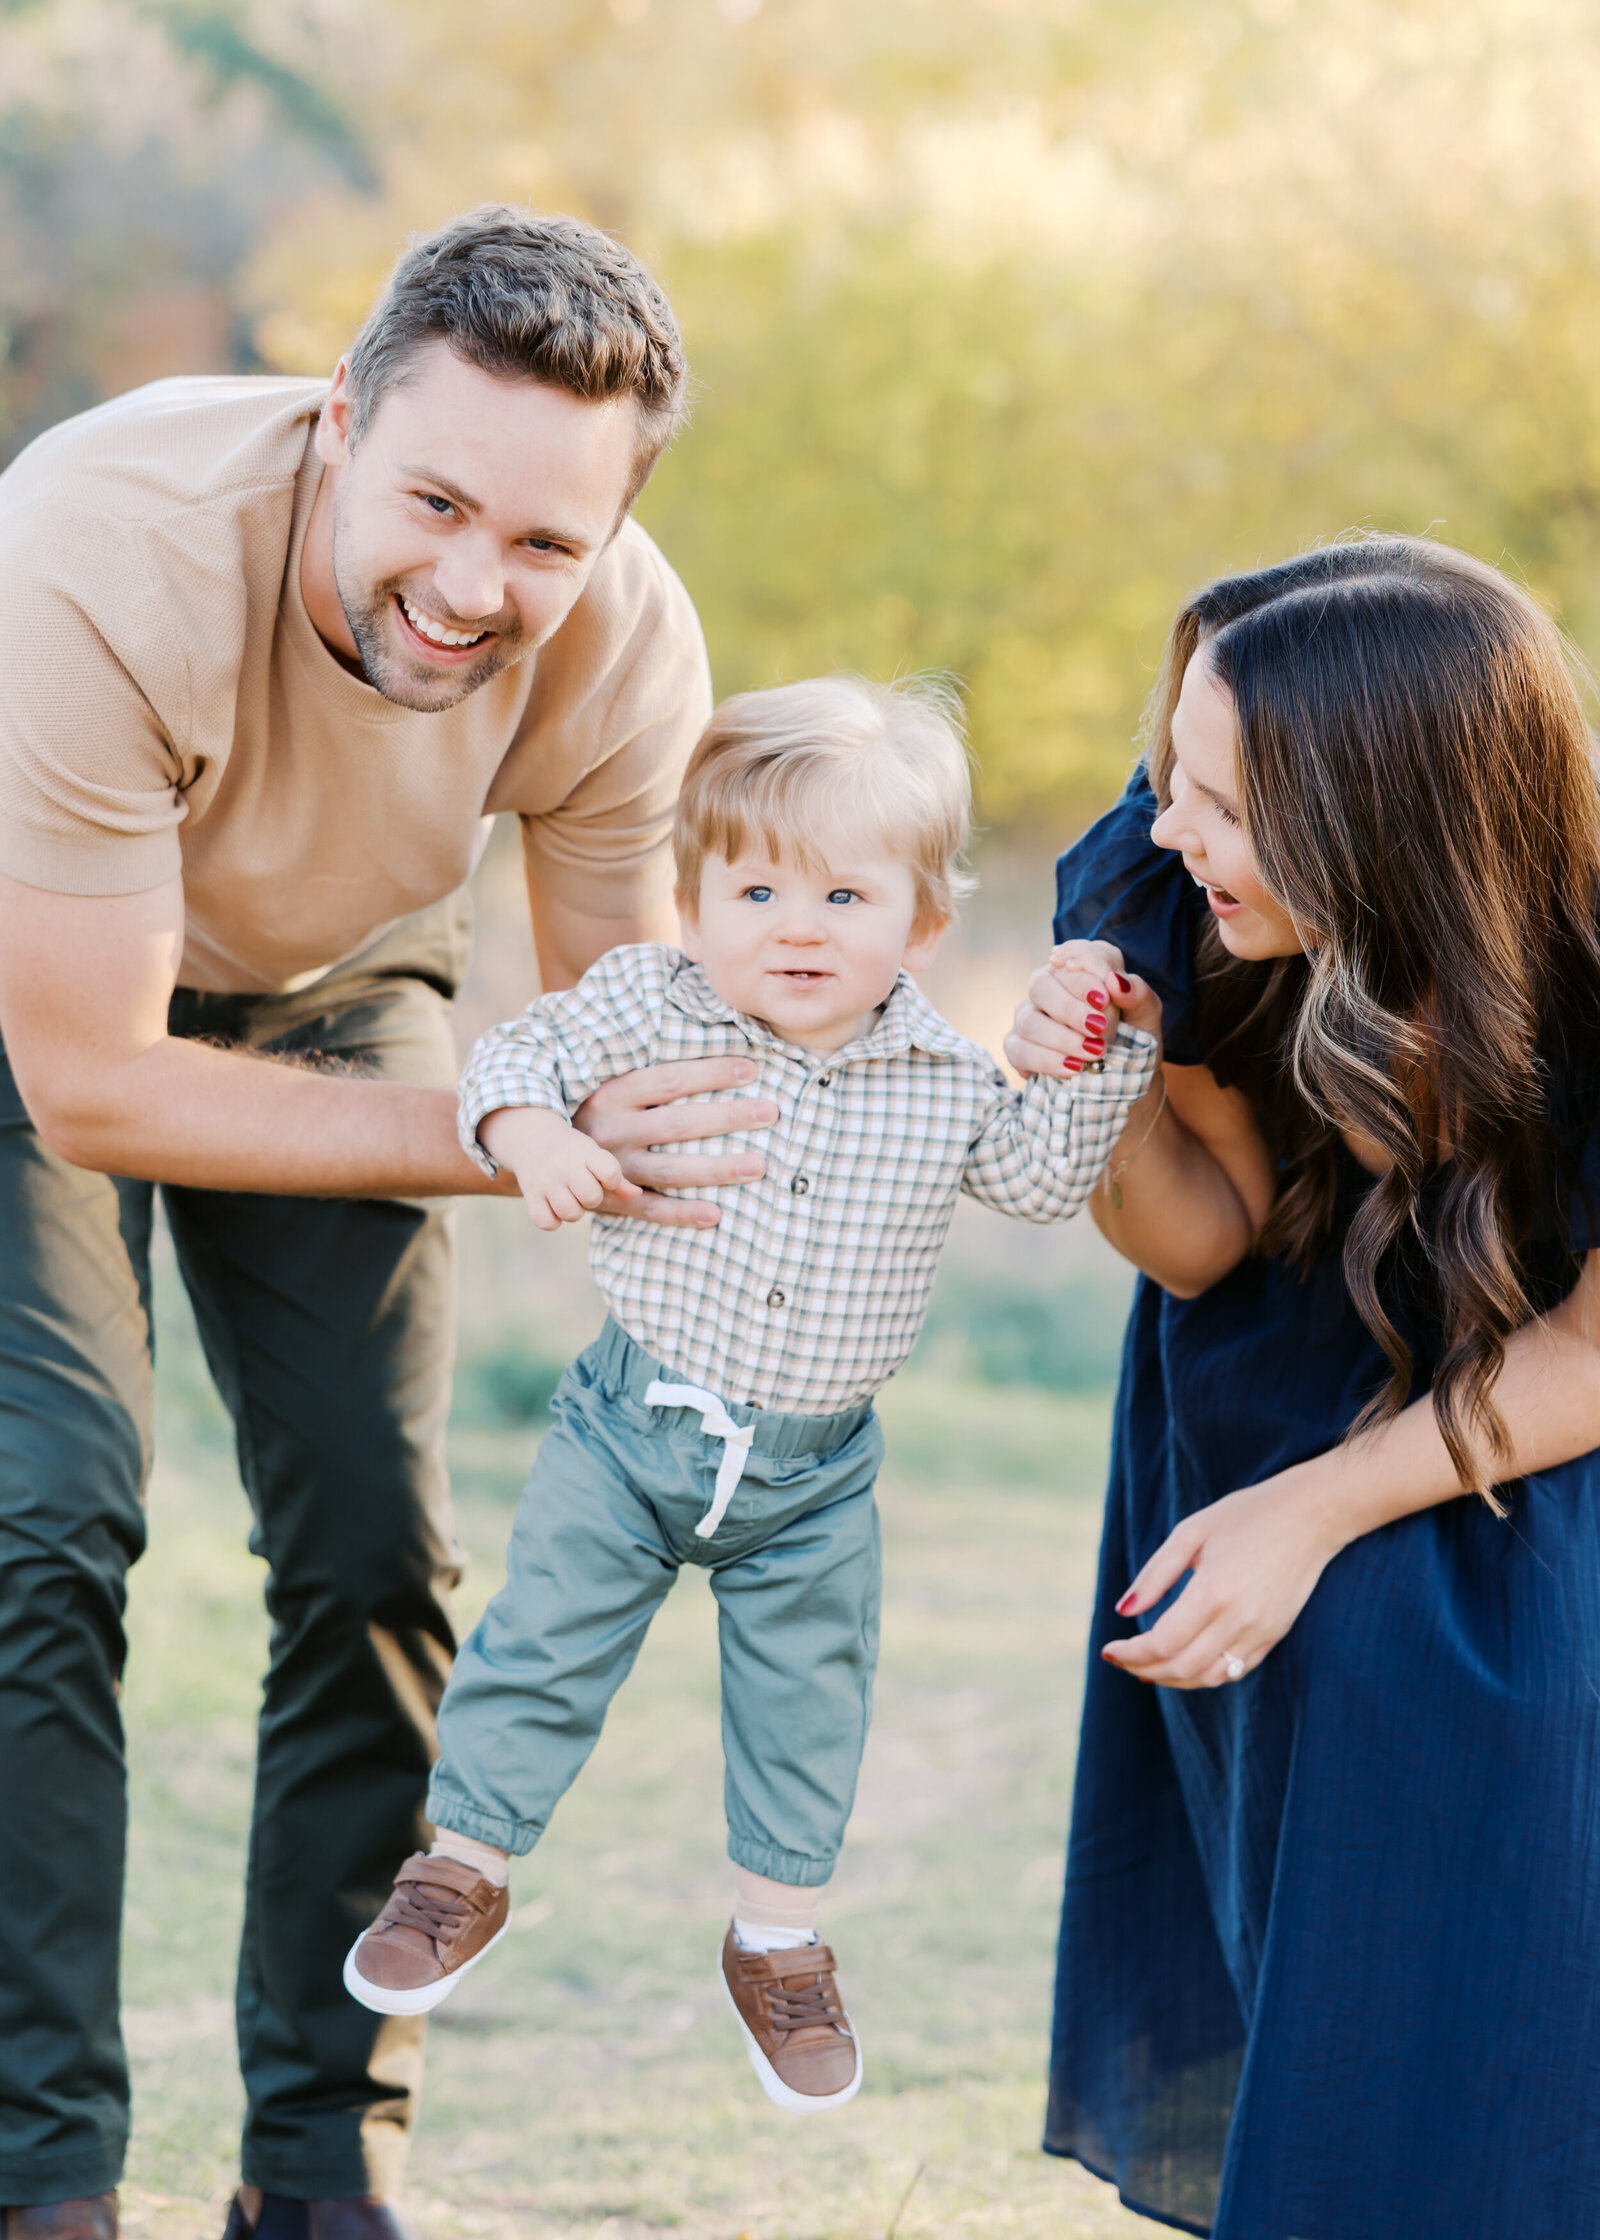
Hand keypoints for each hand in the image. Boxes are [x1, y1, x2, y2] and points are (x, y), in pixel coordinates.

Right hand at [479, 1105, 641, 1231]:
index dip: (610, 1180)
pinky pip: (546, 1222)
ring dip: (573, 1210)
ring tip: (569, 1197)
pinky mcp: (530, 1194)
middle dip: (591, 1198)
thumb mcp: (595, 1155)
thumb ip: (617, 1178)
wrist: (531, 1138)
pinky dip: (552, 1220)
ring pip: (570, 1213)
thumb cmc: (572, 1152)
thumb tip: (637, 1195)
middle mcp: (564, 1165)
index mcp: (585, 1152)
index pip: (611, 1174)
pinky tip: (553, 1207)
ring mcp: (545, 1181)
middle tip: (582, 1187)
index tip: (601, 1175)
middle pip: (592, 1198)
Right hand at [571, 1056, 779, 1227]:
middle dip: (727, 1117)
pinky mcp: (611, 1201)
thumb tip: (709, 1044)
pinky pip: (649, 1210)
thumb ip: (650, 1074)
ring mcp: (612, 1169)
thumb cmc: (595, 1110)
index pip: (668, 1080)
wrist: (542, 1154)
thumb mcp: (609, 1084)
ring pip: (670, 1170)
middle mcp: (611, 1131)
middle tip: (770, 1112)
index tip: (751, 1069)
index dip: (710, 1073)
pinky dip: (681, 1214)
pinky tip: (715, 1215)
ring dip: (717, 1169)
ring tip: (759, 1166)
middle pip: (677, 1124)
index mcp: (611, 1094)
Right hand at [1004, 938, 1162, 1079]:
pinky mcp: (1019, 1045)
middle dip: (1070, 1008)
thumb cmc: (1134, 1036)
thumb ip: (1138, 995)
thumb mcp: (1146, 1015)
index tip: (1106, 997)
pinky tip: (1072, 1068)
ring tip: (1093, 1053)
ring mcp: (1029, 1016)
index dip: (1086, 973)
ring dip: (1061, 1038)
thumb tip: (1117, 982)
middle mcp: (1049, 986)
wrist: (1125, 1075)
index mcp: (1080, 969)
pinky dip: (1046, 1060)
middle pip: (1041, 983)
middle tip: (1099, 1028)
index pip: (1073, 955)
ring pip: (1028, 1019)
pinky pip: (1019, 1049)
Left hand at [1101, 1460, 1351, 1687]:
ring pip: (1210, 1677)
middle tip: (1121, 1661)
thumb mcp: (1192, 1532)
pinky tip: (1184, 1663)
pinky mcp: (1275, 1635)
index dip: (1131, 1653)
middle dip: (1144, 1670)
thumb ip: (1155, 1574)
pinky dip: (1204, 1674)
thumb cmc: (1247, 1515)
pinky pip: (1235, 1670)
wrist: (1312, 1516)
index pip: (1163, 1643)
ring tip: (1145, 1668)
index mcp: (1214, 1591)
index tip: (1108, 1649)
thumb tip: (1123, 1611)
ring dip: (1173, 1679)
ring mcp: (1261, 1632)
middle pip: (1183, 1667)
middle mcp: (1240, 1619)